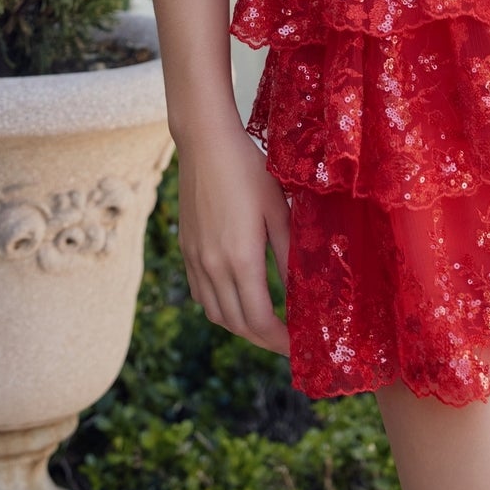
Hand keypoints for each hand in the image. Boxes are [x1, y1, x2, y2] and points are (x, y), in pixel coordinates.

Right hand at [174, 120, 291, 358]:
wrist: (205, 143)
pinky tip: (236, 298)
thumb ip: (289, 253)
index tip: (298, 346)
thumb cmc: (248, 170)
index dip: (279, 341)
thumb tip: (303, 290)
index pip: (260, 320)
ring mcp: (195, 259)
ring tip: (265, 323)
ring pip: (216, 313)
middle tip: (287, 341)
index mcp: (240, 259)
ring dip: (241, 326)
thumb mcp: (278, 209)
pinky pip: (201, 294)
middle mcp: (213, 266)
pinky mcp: (186, 249)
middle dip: (263, 339)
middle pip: (237, 324)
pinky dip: (221, 307)